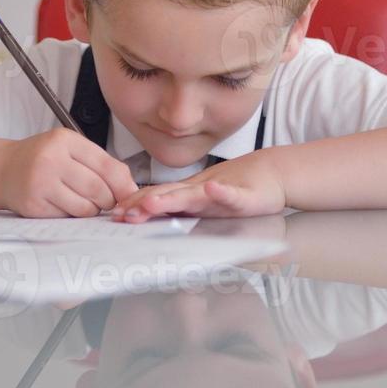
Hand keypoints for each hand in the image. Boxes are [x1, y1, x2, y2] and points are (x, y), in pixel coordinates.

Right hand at [0, 129, 138, 217]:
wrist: (3, 169)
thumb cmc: (41, 158)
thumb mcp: (69, 148)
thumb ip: (100, 163)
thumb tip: (131, 187)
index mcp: (64, 140)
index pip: (107, 166)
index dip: (123, 185)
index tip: (127, 193)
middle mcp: (51, 159)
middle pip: (98, 189)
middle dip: (108, 200)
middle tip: (105, 201)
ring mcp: (40, 184)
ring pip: (85, 208)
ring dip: (91, 210)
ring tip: (83, 201)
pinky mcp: (33, 205)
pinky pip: (67, 217)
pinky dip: (72, 215)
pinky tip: (64, 205)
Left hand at [110, 152, 286, 221]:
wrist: (273, 173)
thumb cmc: (237, 187)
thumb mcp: (203, 199)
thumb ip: (178, 206)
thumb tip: (147, 213)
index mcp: (189, 195)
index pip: (157, 198)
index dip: (135, 205)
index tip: (113, 214)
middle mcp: (200, 192)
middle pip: (167, 196)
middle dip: (144, 205)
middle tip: (122, 214)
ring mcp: (221, 192)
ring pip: (193, 196)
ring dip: (171, 199)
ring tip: (152, 204)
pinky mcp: (245, 195)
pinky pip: (232, 194)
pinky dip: (222, 192)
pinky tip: (213, 189)